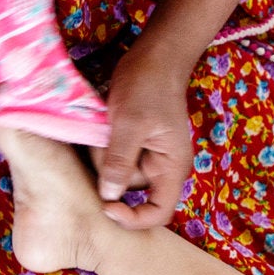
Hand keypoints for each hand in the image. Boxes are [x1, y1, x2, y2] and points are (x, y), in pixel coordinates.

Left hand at [95, 46, 195, 229]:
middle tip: (103, 141)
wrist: (154, 56)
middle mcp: (161, 166)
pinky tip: (103, 125)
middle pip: (130, 191)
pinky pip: (112, 157)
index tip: (107, 207)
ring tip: (104, 127)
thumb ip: (119, 162)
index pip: (158, 212)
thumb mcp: (129, 124)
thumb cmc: (148, 86)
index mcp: (171, 167)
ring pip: (116, 173)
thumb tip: (108, 197)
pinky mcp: (132, 144)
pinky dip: (103, 145)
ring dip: (103, 155)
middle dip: (110, 172)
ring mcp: (146, 155)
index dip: (133, 218)